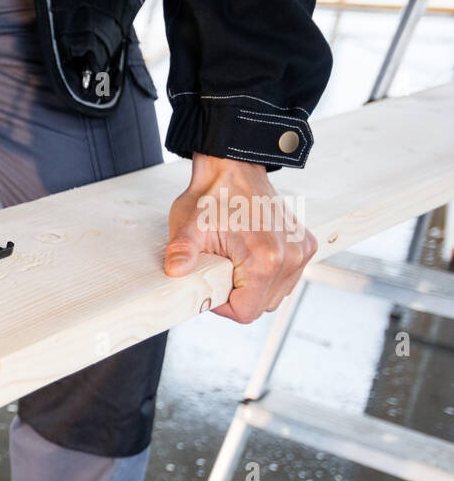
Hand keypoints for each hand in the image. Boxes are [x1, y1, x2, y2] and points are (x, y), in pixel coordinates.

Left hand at [163, 153, 317, 323]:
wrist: (234, 168)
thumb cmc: (211, 196)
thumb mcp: (188, 226)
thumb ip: (181, 251)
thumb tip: (175, 271)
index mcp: (266, 259)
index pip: (246, 313)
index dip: (223, 306)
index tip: (212, 284)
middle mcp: (291, 257)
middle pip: (261, 306)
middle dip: (238, 296)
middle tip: (221, 268)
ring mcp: (302, 250)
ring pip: (275, 295)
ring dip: (254, 286)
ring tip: (236, 259)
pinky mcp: (306, 244)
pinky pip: (286, 278)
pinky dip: (268, 275)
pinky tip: (252, 254)